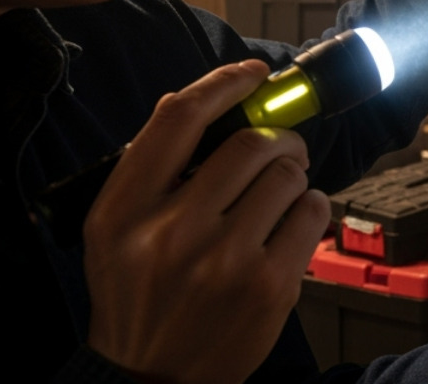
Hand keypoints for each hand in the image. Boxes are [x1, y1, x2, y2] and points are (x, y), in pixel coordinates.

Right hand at [84, 60, 330, 383]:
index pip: (179, 120)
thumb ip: (146, 170)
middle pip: (250, 143)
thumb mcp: (114, 232)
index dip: (222, 83)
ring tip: (277, 199)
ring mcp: (224, 261)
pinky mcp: (269, 285)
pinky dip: (311, 208)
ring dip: (293, 178)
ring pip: (289, 175)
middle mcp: (172, 232)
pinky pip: (313, 212)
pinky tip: (290, 225)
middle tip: (278, 151)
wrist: (151, 378)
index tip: (252, 74)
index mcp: (125, 211)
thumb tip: (187, 100)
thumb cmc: (137, 296)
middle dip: (276, 139)